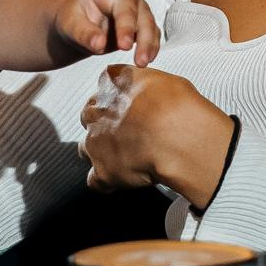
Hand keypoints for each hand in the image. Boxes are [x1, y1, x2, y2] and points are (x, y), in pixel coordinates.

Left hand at [55, 0, 158, 64]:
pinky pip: (151, 37)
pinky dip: (150, 48)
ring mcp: (137, 12)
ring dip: (146, 43)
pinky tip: (147, 59)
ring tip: (141, 61)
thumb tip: (98, 43)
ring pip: (147, 24)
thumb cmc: (73, 21)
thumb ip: (83, 33)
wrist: (80, 31)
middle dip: (130, 28)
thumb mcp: (70, 26)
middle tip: (123, 46)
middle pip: (132, 9)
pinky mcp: (142, 28)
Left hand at [79, 64, 232, 208]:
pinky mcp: (102, 170)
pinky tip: (122, 181)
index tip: (131, 107)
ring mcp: (95, 142)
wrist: (177, 138)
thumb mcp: (167, 82)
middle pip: (90, 117)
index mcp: (112, 84)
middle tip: (128, 133)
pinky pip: (96, 181)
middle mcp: (97, 111)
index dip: (118, 100)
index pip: (105, 86)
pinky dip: (107, 182)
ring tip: (126, 159)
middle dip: (105, 125)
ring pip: (87, 148)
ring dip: (102, 153)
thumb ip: (150, 88)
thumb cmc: (178, 109)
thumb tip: (156, 95)